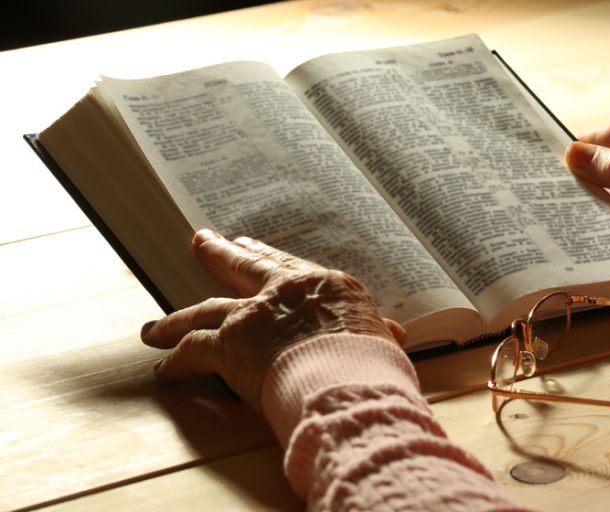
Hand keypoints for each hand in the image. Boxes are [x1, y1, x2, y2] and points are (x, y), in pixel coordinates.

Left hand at [140, 229, 404, 407]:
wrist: (350, 378)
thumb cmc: (373, 363)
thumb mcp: (383, 339)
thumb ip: (379, 331)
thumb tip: (395, 334)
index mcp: (323, 285)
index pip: (288, 266)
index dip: (267, 257)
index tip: (252, 247)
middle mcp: (283, 292)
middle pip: (243, 267)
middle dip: (220, 254)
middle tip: (202, 241)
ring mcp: (253, 315)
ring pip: (205, 310)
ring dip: (177, 318)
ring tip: (156, 325)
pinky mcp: (229, 344)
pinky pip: (192, 349)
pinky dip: (175, 358)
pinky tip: (163, 365)